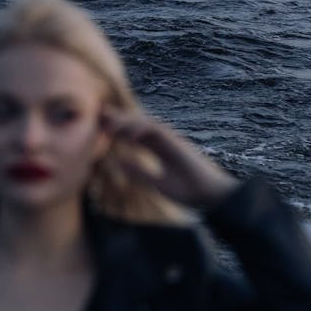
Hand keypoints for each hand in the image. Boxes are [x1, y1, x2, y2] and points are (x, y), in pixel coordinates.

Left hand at [101, 111, 237, 209]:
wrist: (213, 196)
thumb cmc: (190, 191)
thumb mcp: (158, 183)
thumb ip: (139, 173)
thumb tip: (118, 163)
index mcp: (159, 149)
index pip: (135, 134)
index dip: (118, 128)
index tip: (100, 126)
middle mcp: (164, 140)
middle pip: (138, 124)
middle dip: (119, 118)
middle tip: (97, 114)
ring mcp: (172, 139)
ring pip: (146, 123)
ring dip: (127, 122)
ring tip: (109, 125)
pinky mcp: (178, 143)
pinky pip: (158, 131)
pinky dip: (143, 130)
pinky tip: (129, 135)